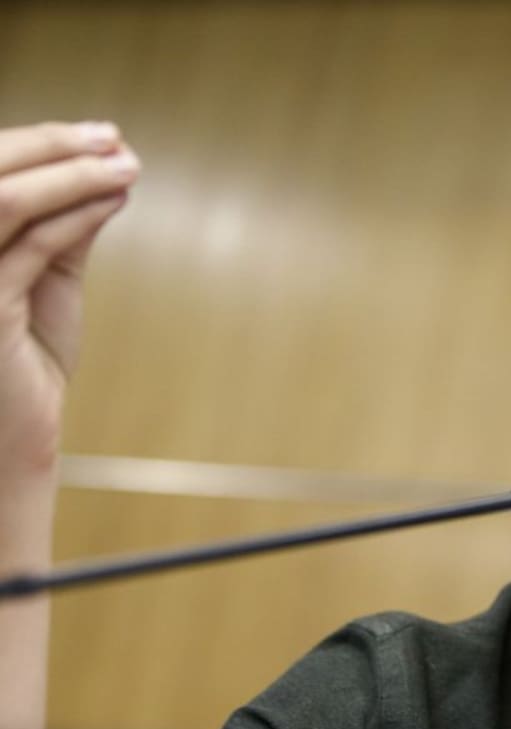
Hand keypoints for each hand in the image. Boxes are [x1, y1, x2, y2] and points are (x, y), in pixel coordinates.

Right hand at [0, 121, 138, 477]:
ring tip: (126, 167)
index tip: (101, 136)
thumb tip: (102, 174)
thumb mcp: (46, 281)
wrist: (15, 436)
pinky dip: (76, 217)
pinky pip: (29, 247)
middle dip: (53, 146)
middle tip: (115, 141)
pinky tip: (114, 202)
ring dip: (70, 175)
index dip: (40, 143)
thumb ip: (64, 229)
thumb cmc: (25, 361)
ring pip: (4, 201)